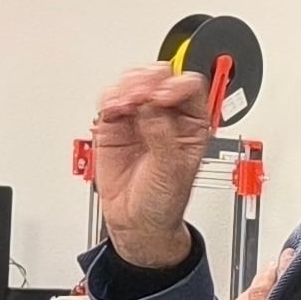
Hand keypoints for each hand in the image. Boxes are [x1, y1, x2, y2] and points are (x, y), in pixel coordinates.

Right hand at [87, 65, 223, 270]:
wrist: (136, 221)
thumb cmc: (164, 201)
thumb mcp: (172, 171)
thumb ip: (162, 135)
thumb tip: (151, 106)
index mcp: (192, 123)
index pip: (189, 87)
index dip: (175, 86)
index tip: (161, 97)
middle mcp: (166, 115)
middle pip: (160, 77)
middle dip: (147, 81)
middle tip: (138, 96)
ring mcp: (139, 117)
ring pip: (133, 82)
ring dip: (126, 86)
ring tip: (122, 103)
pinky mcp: (115, 124)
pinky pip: (110, 100)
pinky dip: (109, 98)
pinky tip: (112, 108)